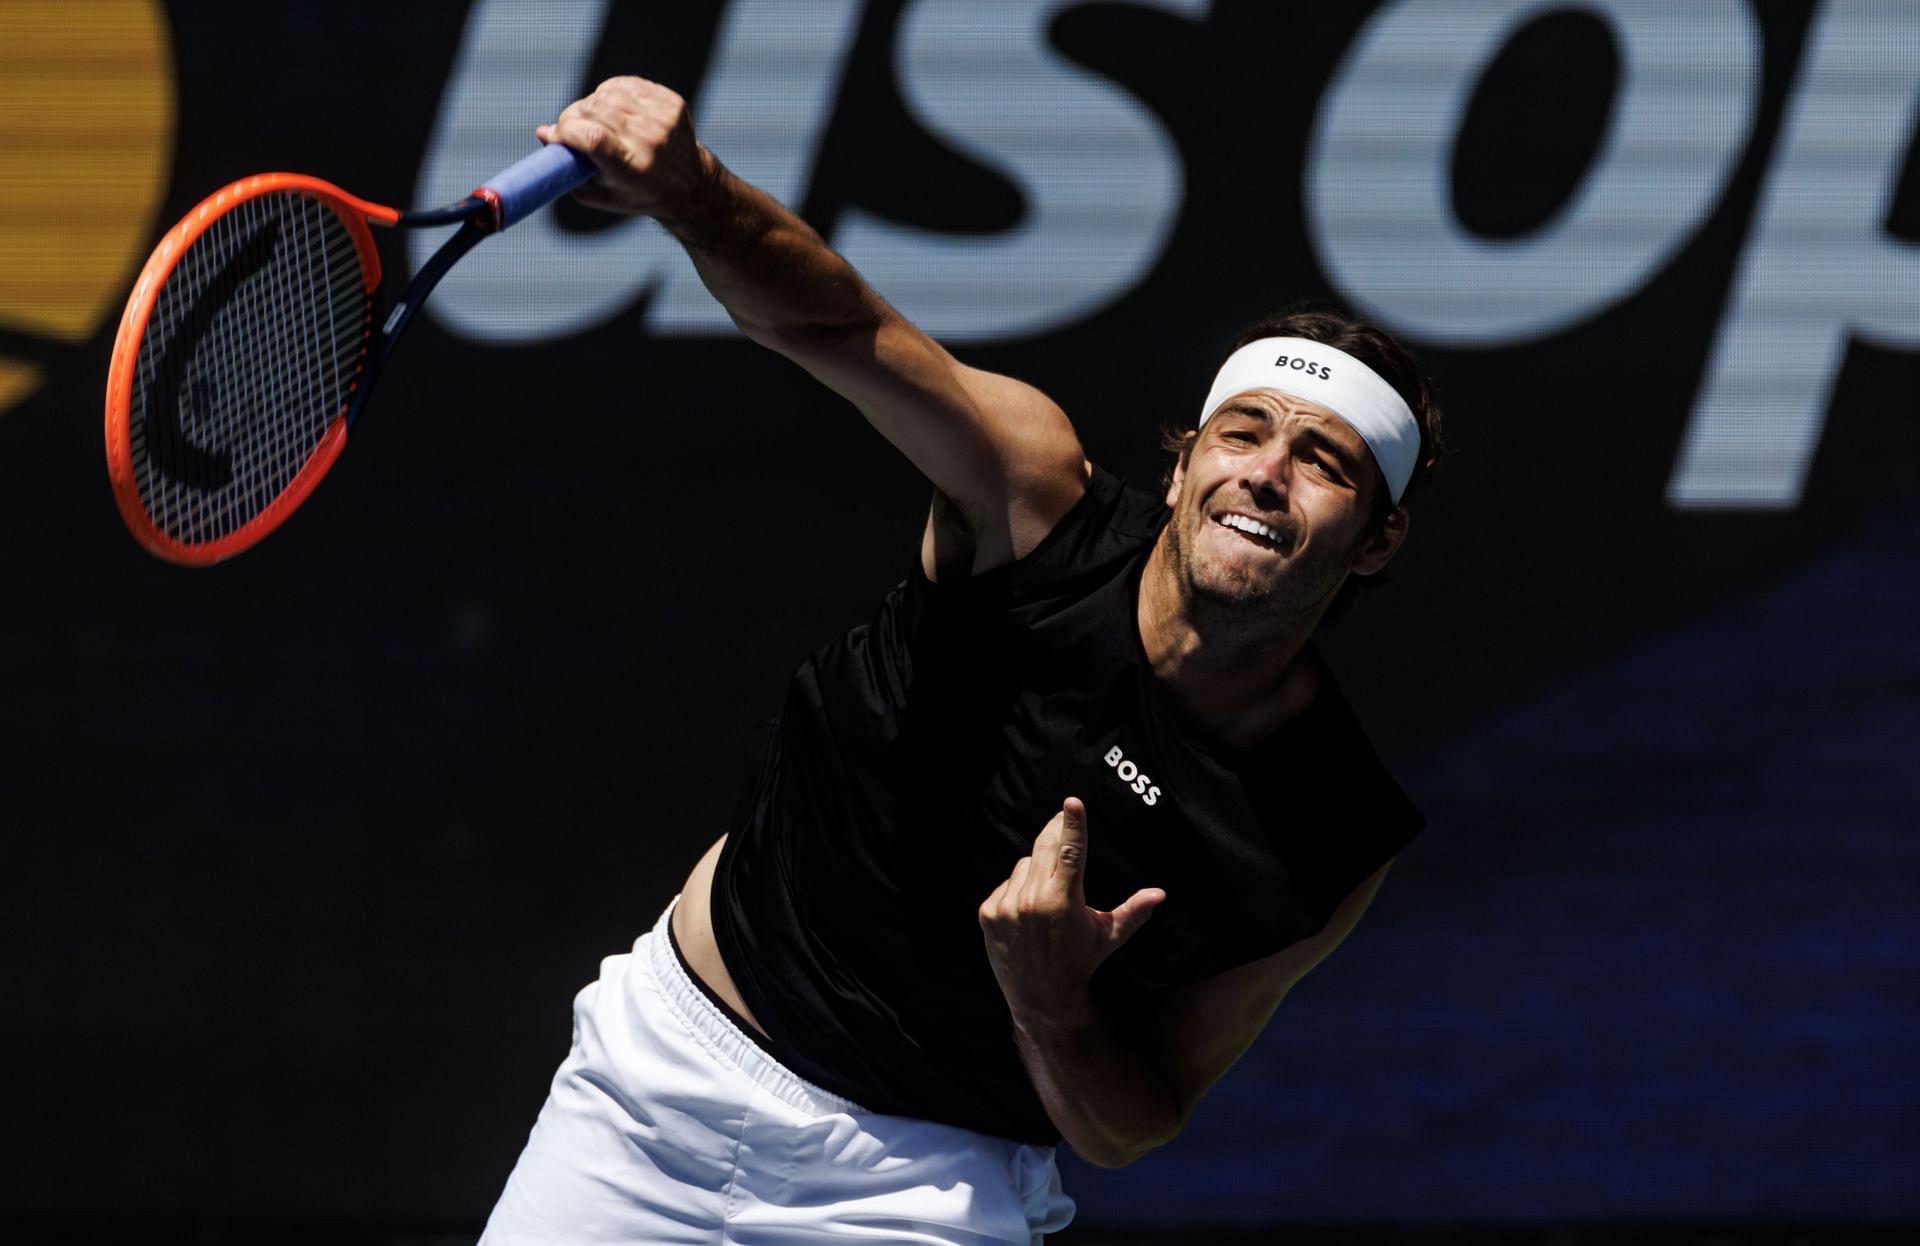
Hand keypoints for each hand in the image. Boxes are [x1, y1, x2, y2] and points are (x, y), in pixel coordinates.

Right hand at [536, 76, 712, 221]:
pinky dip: (610, 95)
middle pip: (594, 111)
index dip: (564, 131)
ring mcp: (662, 119)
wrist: (690, 186)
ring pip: (606, 94)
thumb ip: (568, 169)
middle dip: (572, 118)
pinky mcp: (669, 102)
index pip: (591, 136)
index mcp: (633, 169)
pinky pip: (625, 85)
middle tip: (570, 130)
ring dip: (590, 106)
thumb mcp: (600, 195)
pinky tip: (613, 110)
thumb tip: (543, 133)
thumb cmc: (639, 193)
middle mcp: (650, 141)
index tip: (553, 136)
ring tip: (594, 122)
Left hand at [978, 797, 1165, 1026]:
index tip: (1072, 802)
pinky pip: (1007, 882)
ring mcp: (1007, 906)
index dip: (1072, 824)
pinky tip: (1028, 910)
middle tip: (1063, 816)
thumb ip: (1134, 912)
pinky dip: (1018, 888)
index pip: (1070, 852)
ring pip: (1025, 864)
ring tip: (1049, 896)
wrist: (1041, 997)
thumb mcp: (1109, 937)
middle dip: (1056, 830)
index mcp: (1064, 902)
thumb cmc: (1080, 962)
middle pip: (1045, 846)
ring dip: (1038, 869)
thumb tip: (1160, 893)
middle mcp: (1032, 901)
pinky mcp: (988, 912)